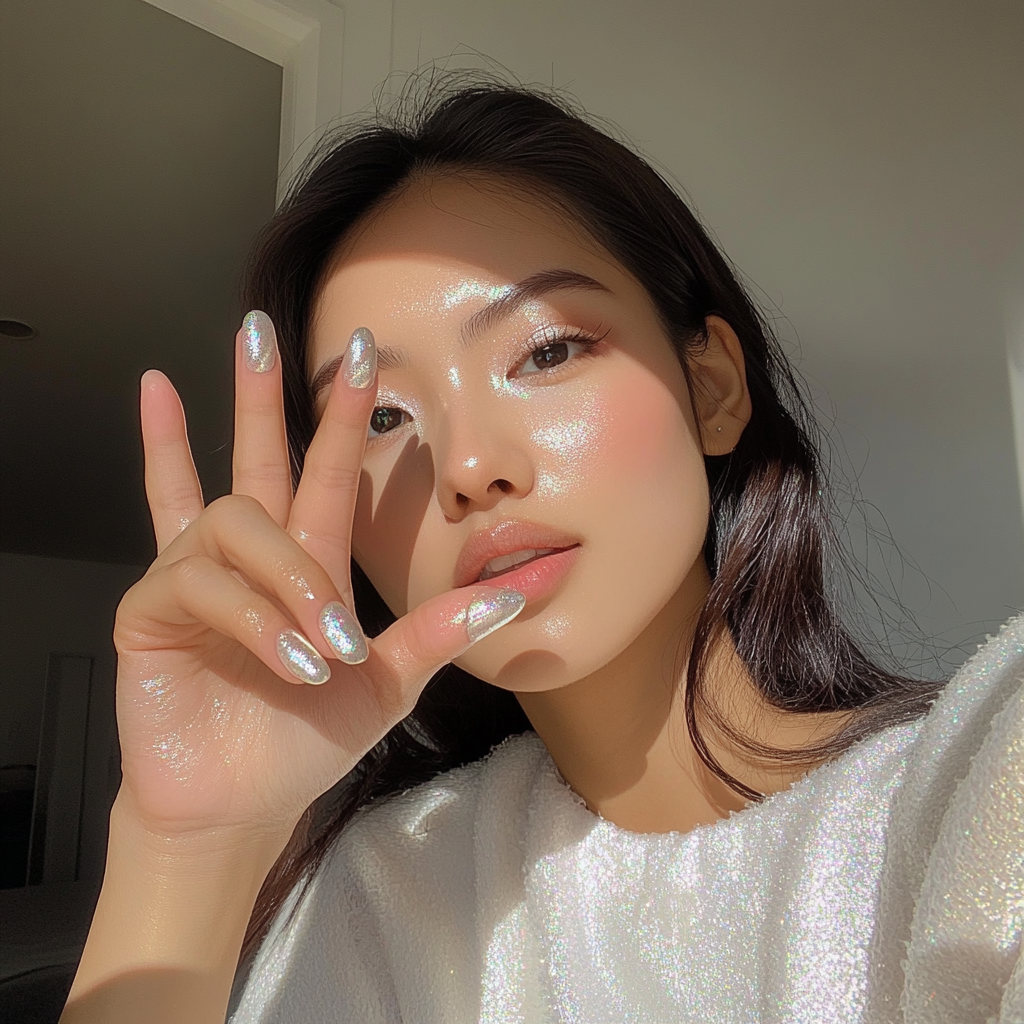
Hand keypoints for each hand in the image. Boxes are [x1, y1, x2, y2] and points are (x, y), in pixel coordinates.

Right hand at [113, 312, 522, 841]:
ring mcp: (194, 575)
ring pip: (236, 521)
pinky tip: (267, 637)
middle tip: (258, 328)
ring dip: (290, 580)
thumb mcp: (387, 681)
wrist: (242, 805)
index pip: (323, 472)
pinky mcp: (151, 610)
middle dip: (257, 392)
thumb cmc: (305, 740)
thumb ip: (438, 632)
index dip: (339, 415)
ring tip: (326, 646)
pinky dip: (249, 613)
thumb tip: (514, 593)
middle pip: (251, 453)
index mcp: (304, 562)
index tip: (360, 356)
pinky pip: (199, 583)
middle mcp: (248, 555)